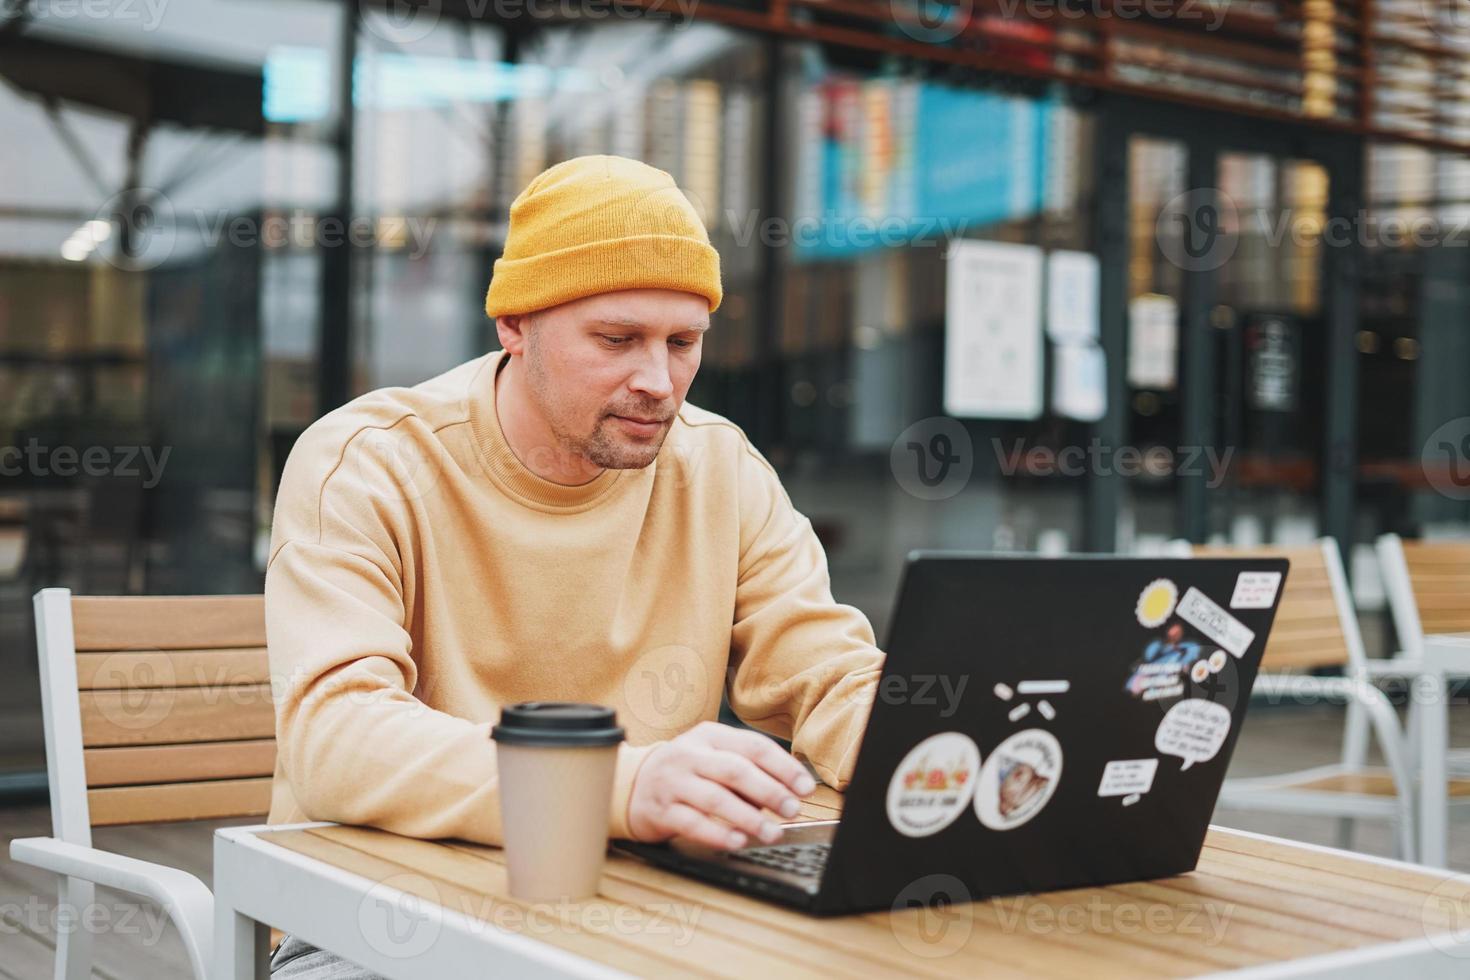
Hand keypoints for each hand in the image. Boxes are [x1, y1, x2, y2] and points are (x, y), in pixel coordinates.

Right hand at [626, 721, 817, 849]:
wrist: (633, 784)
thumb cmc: (686, 771)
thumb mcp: (713, 757)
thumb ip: (746, 770)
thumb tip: (787, 790)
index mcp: (710, 736)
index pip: (753, 747)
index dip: (783, 767)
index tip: (806, 787)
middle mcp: (690, 755)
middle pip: (735, 770)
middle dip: (770, 791)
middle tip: (792, 810)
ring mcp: (673, 782)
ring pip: (715, 797)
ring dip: (748, 817)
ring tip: (771, 832)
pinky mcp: (660, 809)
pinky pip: (692, 822)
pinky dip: (717, 833)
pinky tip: (737, 841)